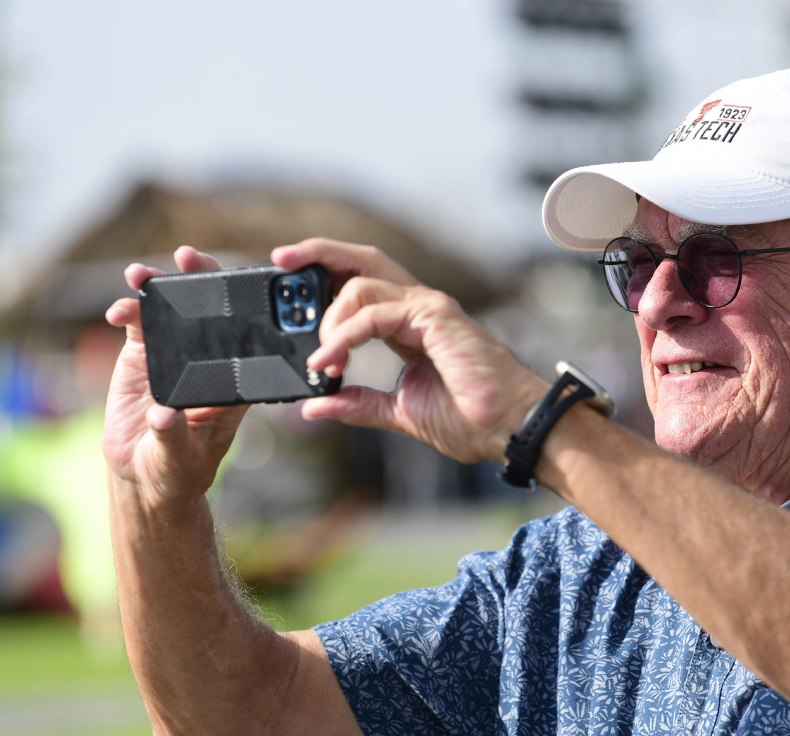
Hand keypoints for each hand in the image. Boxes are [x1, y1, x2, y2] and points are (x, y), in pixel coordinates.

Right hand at [103, 246, 247, 510]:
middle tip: (188, 256)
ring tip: (140, 274)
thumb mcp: (180, 457)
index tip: (236, 283)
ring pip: (171, 311)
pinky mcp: (143, 356)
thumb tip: (162, 415)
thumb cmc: (178, 470)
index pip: (246, 336)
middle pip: (210, 311)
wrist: (144, 475)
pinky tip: (117, 310)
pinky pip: (138, 325)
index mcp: (233, 380)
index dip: (244, 306)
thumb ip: (173, 436)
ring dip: (157, 288)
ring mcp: (175, 354)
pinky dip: (128, 312)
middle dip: (200, 278)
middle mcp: (207, 360)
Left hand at [271, 238, 547, 462]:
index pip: (361, 284)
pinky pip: (374, 313)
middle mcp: (418, 308)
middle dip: (318, 253)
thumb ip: (359, 404)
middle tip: (280, 261)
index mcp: (410, 325)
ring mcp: (428, 308)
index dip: (325, 278)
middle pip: (361, 260)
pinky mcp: (434, 317)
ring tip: (322, 360)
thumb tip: (317, 405)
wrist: (509, 429)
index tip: (289, 288)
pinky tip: (331, 362)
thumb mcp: (399, 412)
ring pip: (360, 284)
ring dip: (329, 321)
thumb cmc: (472, 419)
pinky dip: (344, 336)